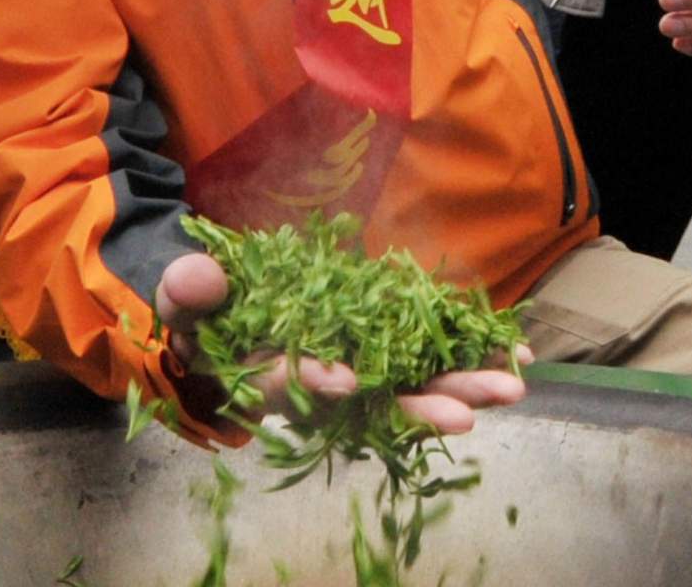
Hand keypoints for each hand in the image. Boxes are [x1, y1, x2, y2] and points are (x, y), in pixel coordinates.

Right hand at [155, 252, 529, 435]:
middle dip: (419, 406)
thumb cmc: (198, 317)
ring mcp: (353, 373)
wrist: (220, 323)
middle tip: (467, 413)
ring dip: (458, 389)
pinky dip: (466, 362)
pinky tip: (510, 358)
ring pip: (409, 389)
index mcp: (264, 376)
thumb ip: (185, 290)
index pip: (293, 386)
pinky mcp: (376, 354)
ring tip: (510, 387)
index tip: (349, 379)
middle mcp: (319, 389)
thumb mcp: (181, 300)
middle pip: (372, 405)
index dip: (319, 382)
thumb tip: (196, 277)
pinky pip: (424, 364)